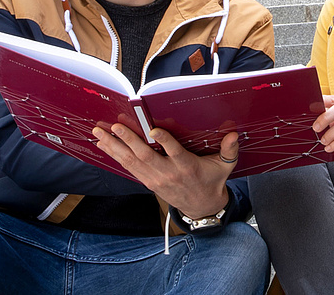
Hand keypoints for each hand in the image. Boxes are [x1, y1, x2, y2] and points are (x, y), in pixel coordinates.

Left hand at [93, 123, 235, 220]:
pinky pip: (129, 168)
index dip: (163, 141)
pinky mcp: (148, 181)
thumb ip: (228, 151)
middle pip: (145, 156)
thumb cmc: (212, 181)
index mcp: (186, 166)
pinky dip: (115, 156)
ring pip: (132, 162)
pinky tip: (104, 145)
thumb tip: (234, 135)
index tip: (153, 129)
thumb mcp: (224, 167)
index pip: (174, 152)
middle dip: (128, 141)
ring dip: (114, 147)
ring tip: (99, 134)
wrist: (202, 207)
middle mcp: (168, 173)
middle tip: (114, 126)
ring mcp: (155, 179)